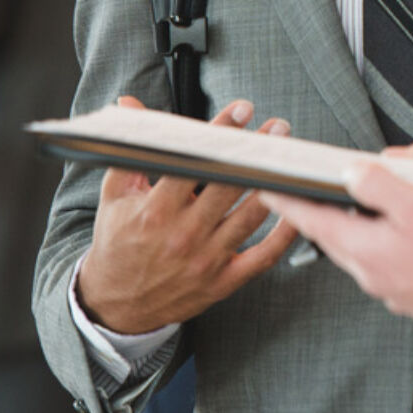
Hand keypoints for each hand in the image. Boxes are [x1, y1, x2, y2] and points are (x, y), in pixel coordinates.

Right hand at [75, 95, 299, 333]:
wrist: (116, 305)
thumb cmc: (118, 244)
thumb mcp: (115, 196)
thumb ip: (130, 151)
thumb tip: (128, 107)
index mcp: (156, 211)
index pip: (193, 164)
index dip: (219, 134)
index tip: (242, 110)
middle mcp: (183, 235)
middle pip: (228, 186)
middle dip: (256, 154)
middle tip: (278, 129)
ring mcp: (206, 260)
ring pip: (250, 217)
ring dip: (273, 184)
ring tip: (289, 159)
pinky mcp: (222, 282)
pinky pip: (263, 257)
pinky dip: (284, 235)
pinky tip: (298, 210)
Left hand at [260, 166, 412, 335]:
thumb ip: (379, 186)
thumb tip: (352, 174)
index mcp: (364, 247)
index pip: (312, 220)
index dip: (288, 202)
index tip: (266, 189)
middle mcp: (370, 272)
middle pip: (333, 237)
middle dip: (318, 213)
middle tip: (305, 193)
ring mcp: (390, 287)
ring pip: (360, 251)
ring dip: (352, 228)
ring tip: (356, 206)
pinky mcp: (410, 294)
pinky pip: (384, 263)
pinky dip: (380, 244)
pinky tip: (399, 235)